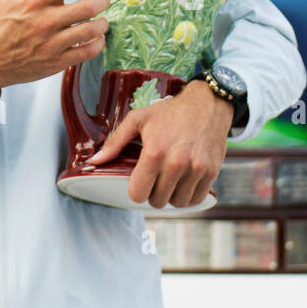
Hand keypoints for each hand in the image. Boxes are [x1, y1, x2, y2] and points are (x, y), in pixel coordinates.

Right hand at [0, 0, 108, 91]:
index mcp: (34, 1)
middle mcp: (44, 21)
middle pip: (86, 8)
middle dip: (102, 1)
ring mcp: (51, 43)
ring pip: (89, 31)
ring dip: (102, 24)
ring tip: (103, 20)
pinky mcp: (55, 62)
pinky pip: (85, 53)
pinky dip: (97, 45)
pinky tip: (97, 39)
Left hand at [84, 79, 232, 208]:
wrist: (208, 104)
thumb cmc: (170, 112)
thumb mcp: (138, 119)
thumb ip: (115, 142)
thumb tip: (95, 161)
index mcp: (154, 152)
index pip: (138, 194)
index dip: (136, 189)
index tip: (140, 180)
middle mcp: (176, 163)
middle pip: (157, 200)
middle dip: (153, 192)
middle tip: (156, 178)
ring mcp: (196, 169)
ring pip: (177, 203)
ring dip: (171, 196)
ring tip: (170, 180)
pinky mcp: (211, 172)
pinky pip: (196, 199)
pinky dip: (189, 196)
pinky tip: (185, 182)